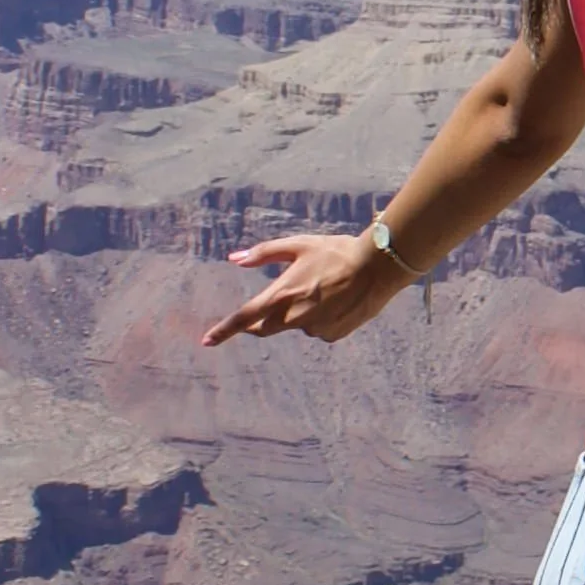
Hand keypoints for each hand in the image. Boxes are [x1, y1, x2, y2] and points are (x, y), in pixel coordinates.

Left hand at [199, 230, 407, 346]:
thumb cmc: (336, 251)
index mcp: (281, 295)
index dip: (224, 330)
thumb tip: (234, 259)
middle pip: (265, 327)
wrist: (377, 268)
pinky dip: (320, 317)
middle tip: (269, 305)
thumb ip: (265, 253)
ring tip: (324, 287)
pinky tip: (338, 299)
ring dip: (299, 312)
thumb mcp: (300, 244)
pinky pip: (317, 329)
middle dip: (260, 321)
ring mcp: (312, 330)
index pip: (244, 318)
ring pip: (296, 325)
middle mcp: (293, 318)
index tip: (207, 340)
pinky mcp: (331, 336)